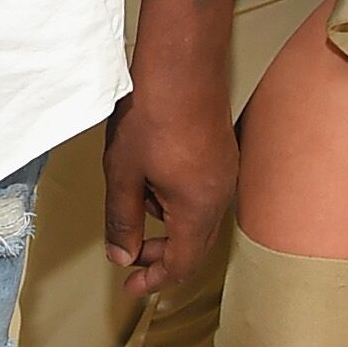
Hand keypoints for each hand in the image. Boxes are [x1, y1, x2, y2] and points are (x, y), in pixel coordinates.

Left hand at [102, 69, 237, 297]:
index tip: (130, 287)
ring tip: (135, 197)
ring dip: (168, 222)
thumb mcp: (123, 171)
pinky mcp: (222, 150)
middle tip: (130, 256)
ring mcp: (226, 170)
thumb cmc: (152, 110)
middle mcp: (221, 194)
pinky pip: (203, 191)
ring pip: (198, 216)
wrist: (182, 58)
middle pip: (194, 245)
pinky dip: (178, 197)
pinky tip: (154, 174)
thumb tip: (121, 257)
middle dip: (161, 255)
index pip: (180, 264)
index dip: (154, 280)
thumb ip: (122, 219)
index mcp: (199, 208)